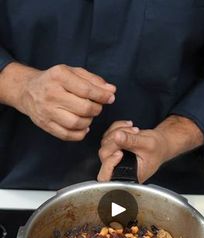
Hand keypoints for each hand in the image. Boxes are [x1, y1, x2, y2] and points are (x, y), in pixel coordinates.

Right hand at [0, 63, 115, 140]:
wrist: (28, 90)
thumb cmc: (55, 81)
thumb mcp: (73, 72)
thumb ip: (93, 80)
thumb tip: (111, 91)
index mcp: (59, 76)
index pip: (86, 90)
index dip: (102, 96)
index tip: (110, 98)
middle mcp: (51, 94)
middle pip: (83, 109)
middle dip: (96, 109)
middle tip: (96, 107)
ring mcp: (47, 111)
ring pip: (77, 123)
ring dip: (88, 122)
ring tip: (88, 116)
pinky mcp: (46, 125)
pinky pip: (68, 135)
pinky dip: (80, 133)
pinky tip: (82, 127)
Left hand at [97, 116, 203, 182]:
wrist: (161, 146)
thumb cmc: (157, 150)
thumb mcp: (147, 144)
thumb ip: (132, 141)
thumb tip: (117, 136)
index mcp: (127, 175)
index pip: (106, 175)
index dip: (109, 163)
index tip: (120, 153)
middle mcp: (117, 168)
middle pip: (104, 154)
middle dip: (117, 140)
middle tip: (133, 133)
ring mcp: (113, 157)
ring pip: (105, 142)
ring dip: (118, 131)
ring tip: (135, 130)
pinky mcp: (113, 147)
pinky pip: (108, 134)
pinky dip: (117, 127)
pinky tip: (129, 127)